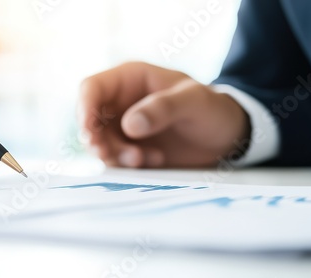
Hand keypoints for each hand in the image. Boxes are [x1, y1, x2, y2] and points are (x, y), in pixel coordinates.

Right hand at [79, 62, 249, 167]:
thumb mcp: (194, 102)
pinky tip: (155, 160)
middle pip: (88, 120)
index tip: (90, 133)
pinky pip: (114, 158)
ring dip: (115, 155)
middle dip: (98, 140)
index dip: (84, 109)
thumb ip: (163, 108)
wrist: (226, 137)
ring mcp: (122, 126)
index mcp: (130, 79)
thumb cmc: (212, 109)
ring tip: (145, 159)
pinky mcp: (129, 148)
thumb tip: (129, 125)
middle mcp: (120, 102)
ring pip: (98, 143)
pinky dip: (127, 165)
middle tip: (119, 155)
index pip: (91, 88)